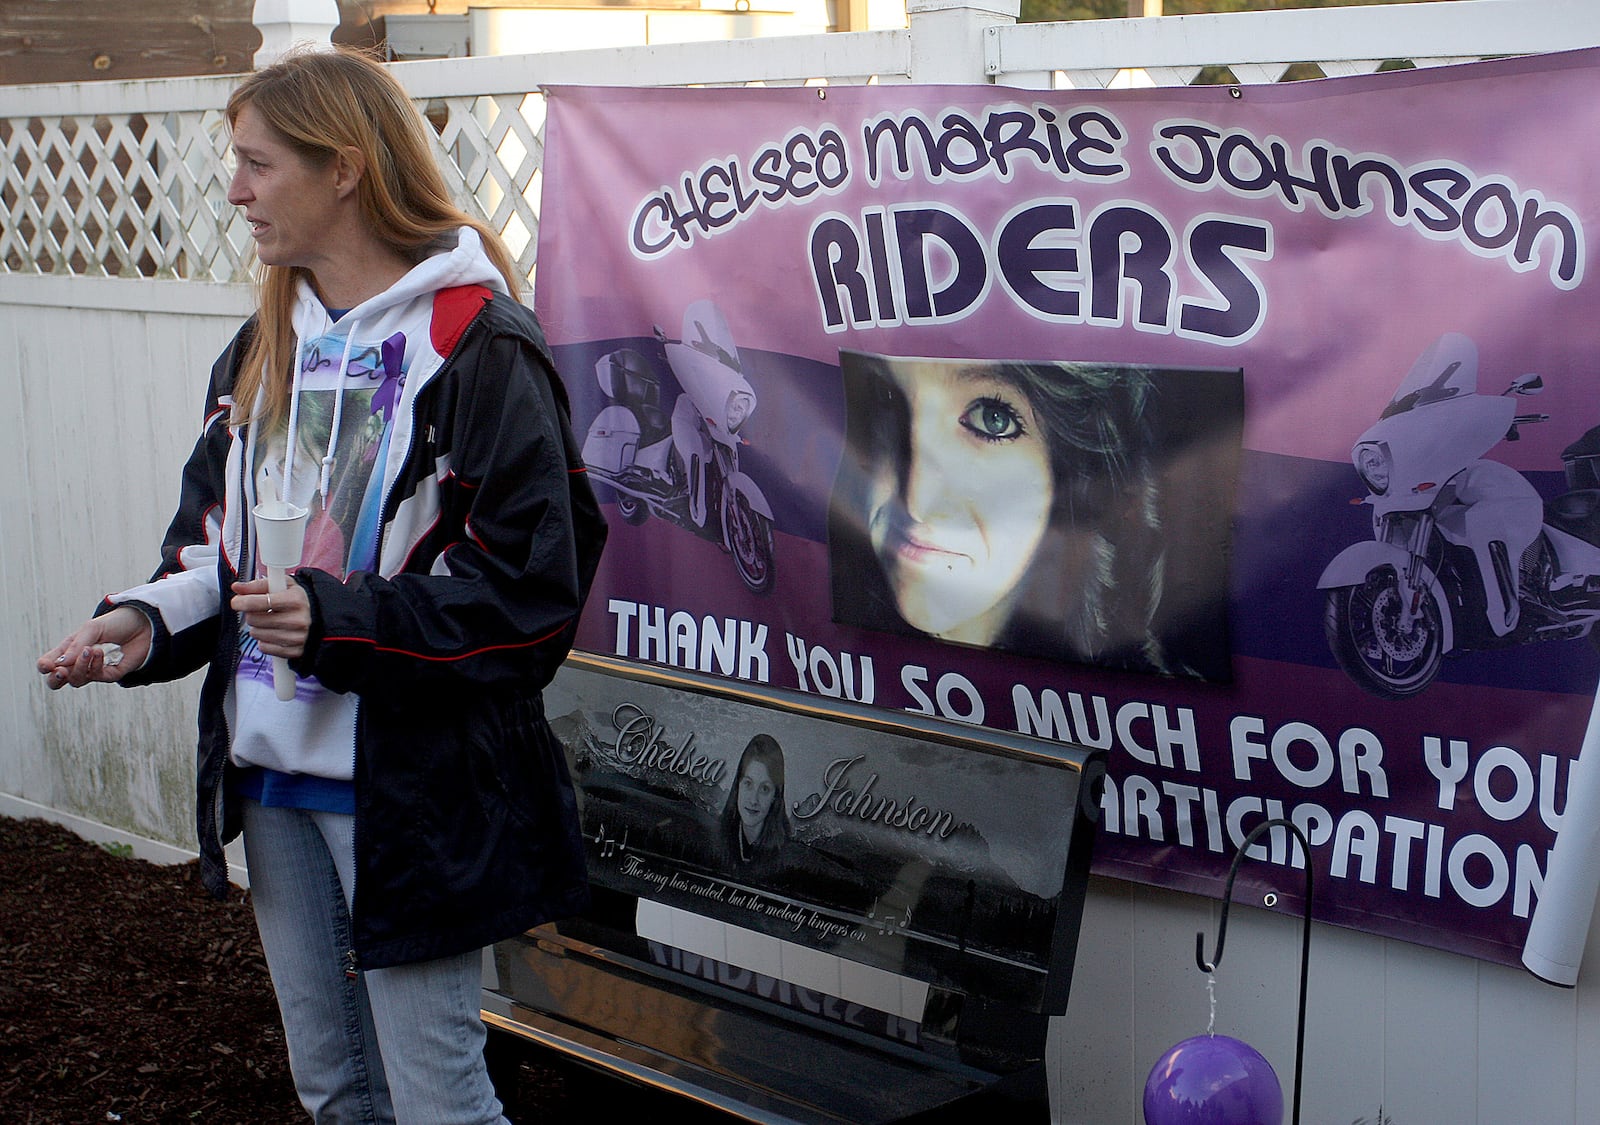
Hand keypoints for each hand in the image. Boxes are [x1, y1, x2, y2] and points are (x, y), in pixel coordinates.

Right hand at [38, 607, 152, 689]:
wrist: (144, 622)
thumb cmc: (115, 623)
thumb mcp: (92, 628)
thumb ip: (76, 645)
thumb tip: (62, 664)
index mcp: (69, 648)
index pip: (48, 663)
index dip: (45, 667)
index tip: (48, 665)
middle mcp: (79, 662)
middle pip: (57, 681)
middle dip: (55, 679)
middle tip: (61, 671)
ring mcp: (95, 669)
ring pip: (77, 680)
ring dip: (80, 668)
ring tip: (91, 650)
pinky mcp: (112, 674)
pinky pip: (99, 677)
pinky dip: (96, 666)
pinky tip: (100, 652)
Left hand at [231, 577, 310, 659]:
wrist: (321, 618)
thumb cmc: (299, 600)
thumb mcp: (284, 586)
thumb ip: (258, 585)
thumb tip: (237, 587)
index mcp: (296, 600)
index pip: (259, 602)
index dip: (243, 602)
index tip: (236, 602)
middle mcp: (298, 620)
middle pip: (254, 619)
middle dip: (253, 614)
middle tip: (262, 611)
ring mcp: (297, 638)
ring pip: (257, 634)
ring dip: (258, 628)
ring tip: (271, 622)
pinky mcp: (294, 651)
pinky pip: (264, 647)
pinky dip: (265, 641)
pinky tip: (275, 633)